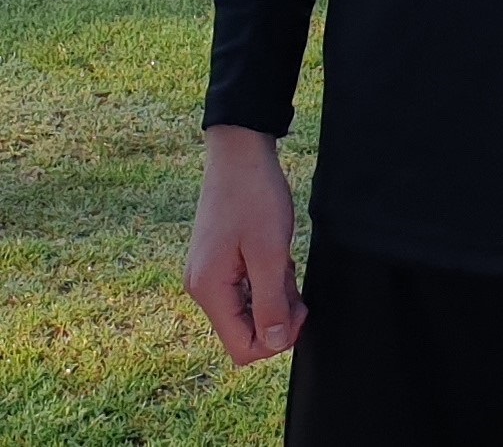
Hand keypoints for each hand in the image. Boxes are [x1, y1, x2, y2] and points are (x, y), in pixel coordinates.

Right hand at [184, 125, 305, 365]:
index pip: (242, 347)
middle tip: (293, 278)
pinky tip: (277, 255)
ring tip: (284, 261)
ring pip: (249, 309)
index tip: (300, 307)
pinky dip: (268, 280)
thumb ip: (271, 302)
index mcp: (209, 291)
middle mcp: (203, 289)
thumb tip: (275, 344)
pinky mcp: (220, 263)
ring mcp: (210, 276)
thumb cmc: (255, 197)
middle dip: (277, 313)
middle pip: (246, 331)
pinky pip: (247, 289)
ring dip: (275, 294)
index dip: (277, 338)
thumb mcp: (270, 253)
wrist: (241, 154)